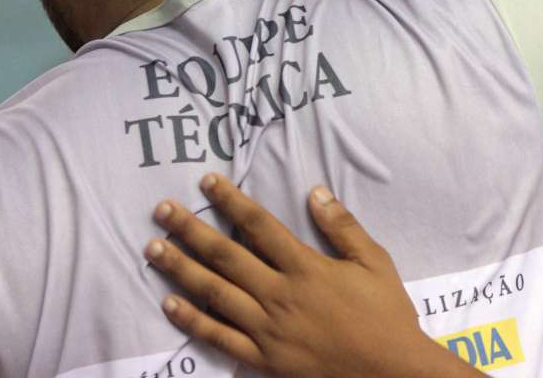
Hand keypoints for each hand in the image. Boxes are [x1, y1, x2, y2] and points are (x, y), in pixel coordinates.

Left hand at [145, 175, 482, 377]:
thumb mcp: (375, 261)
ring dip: (181, 269)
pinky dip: (192, 321)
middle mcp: (280, 295)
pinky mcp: (262, 359)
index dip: (232, 202)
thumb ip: (343, 227)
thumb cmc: (385, 314)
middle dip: (191, 230)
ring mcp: (267, 329)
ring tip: (153, 249)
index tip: (207, 183)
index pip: (260, 226)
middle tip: (162, 211)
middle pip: (227, 256)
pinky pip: (220, 338)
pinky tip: (169, 304)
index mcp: (306, 268)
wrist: (389, 371)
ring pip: (215, 293)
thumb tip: (315, 191)